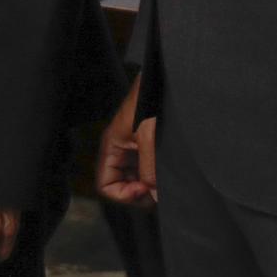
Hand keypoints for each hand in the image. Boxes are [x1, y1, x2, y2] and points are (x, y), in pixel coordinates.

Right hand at [96, 76, 157, 207]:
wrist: (168, 80)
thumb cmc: (153, 101)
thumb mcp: (148, 137)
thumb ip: (149, 169)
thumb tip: (154, 196)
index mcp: (111, 147)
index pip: (106, 186)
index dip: (123, 195)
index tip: (144, 189)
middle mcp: (121, 151)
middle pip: (122, 186)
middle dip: (139, 194)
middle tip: (158, 191)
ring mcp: (136, 149)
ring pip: (137, 180)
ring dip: (150, 186)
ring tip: (166, 184)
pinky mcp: (150, 146)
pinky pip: (149, 171)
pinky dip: (159, 178)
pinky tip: (170, 175)